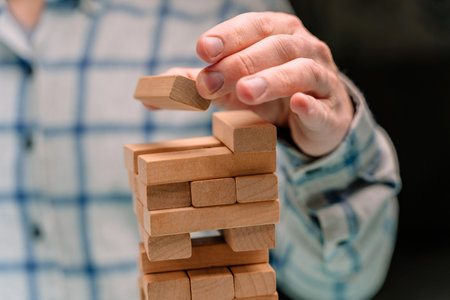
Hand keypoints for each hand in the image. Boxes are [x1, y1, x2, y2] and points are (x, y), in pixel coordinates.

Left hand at [194, 12, 353, 156]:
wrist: (315, 120)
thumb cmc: (272, 96)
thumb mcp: (235, 86)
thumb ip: (203, 83)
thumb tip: (157, 91)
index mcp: (279, 34)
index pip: (254, 27)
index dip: (229, 36)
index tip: (203, 50)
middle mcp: (305, 48)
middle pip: (275, 47)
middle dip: (241, 63)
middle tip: (210, 82)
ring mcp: (322, 78)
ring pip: (302, 70)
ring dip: (273, 79)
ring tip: (246, 92)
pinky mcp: (331, 111)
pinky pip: (323, 107)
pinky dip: (310, 106)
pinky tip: (298, 104)